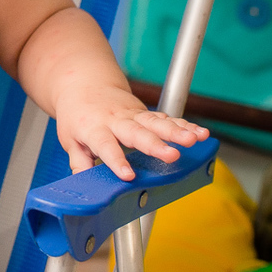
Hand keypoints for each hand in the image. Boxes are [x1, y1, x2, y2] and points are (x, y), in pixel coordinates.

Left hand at [53, 84, 208, 180]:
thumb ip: (80, 163)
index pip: (106, 146)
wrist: (85, 83)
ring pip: (157, 122)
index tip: (128, 175)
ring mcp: (134, 115)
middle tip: (172, 156)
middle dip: (156, 145)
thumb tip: (86, 187)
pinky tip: (201, 133)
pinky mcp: (146, 113)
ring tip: (194, 140)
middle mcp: (116, 120)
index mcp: (94, 128)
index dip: (116, 160)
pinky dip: (185, 125)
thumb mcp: (70, 140)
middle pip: (137, 133)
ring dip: (177, 131)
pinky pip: (167, 119)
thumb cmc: (78, 116)